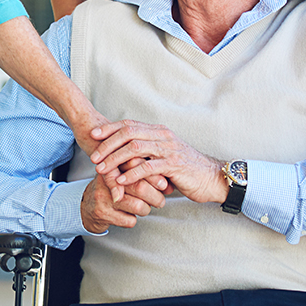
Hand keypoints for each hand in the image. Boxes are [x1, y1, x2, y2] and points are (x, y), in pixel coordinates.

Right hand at [80, 173, 170, 232]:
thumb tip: (170, 184)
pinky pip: (129, 220)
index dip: (154, 175)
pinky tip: (128, 216)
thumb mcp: (124, 176)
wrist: (84, 206)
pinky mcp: (101, 212)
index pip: (138, 165)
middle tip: (160, 201)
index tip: (165, 183)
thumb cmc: (111, 189)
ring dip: (146, 210)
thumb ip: (145, 175)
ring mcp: (102, 195)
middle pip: (139, 186)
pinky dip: (133, 220)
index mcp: (114, 164)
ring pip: (137, 205)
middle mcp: (106, 177)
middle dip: (155, 196)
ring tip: (145, 208)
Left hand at [89, 120, 225, 204]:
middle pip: (128, 133)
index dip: (110, 129)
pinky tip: (121, 181)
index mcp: (159, 131)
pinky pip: (148, 167)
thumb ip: (147, 153)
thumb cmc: (186, 170)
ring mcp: (168, 149)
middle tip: (94, 156)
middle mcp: (163, 136)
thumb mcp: (164, 156)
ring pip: (135, 149)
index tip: (94, 135)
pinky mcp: (174, 165)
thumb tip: (124, 155)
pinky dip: (132, 174)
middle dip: (108, 144)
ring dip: (115, 159)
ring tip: (102, 169)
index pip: (129, 124)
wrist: (212, 178)